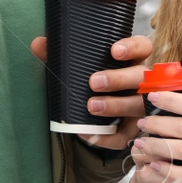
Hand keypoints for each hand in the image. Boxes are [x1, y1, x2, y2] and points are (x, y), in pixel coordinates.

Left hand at [29, 34, 152, 152]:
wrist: (91, 113)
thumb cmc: (89, 80)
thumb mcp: (77, 66)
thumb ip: (58, 54)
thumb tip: (38, 44)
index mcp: (131, 60)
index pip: (142, 47)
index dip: (132, 47)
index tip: (114, 51)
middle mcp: (141, 82)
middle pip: (141, 77)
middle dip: (119, 79)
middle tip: (94, 82)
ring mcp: (140, 107)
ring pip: (138, 105)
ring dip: (116, 105)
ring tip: (91, 106)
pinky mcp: (132, 130)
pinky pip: (126, 136)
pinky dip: (107, 138)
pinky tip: (88, 134)